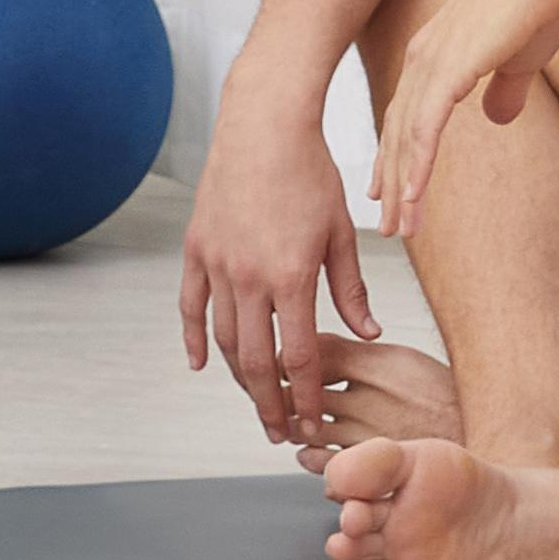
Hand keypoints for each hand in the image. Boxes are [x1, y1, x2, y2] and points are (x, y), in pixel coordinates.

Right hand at [177, 108, 376, 446]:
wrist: (264, 126)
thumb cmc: (312, 174)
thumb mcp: (341, 232)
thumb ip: (351, 289)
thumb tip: (368, 333)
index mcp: (292, 276)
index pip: (298, 357)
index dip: (305, 397)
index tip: (311, 424)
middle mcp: (249, 277)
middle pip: (256, 361)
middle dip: (269, 404)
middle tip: (279, 433)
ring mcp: (217, 264)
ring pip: (223, 339)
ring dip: (238, 378)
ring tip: (255, 401)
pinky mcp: (196, 249)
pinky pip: (190, 306)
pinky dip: (194, 340)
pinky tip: (202, 366)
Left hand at [369, 0, 558, 241]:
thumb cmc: (541, 0)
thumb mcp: (518, 56)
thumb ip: (505, 88)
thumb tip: (498, 116)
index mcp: (435, 50)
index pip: (408, 112)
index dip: (398, 153)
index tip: (392, 189)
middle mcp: (424, 56)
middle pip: (399, 131)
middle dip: (393, 181)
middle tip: (388, 223)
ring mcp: (432, 63)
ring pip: (406, 138)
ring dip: (402, 186)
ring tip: (400, 226)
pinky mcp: (449, 69)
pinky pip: (424, 130)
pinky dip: (416, 166)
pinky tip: (412, 197)